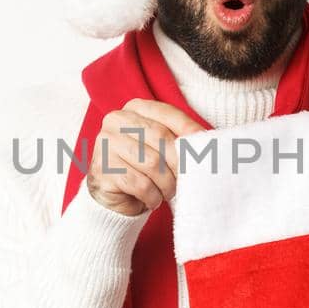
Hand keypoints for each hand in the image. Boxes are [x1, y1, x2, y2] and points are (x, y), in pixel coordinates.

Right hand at [86, 98, 205, 215]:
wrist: (115, 196)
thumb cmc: (144, 168)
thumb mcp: (162, 148)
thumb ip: (179, 139)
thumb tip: (206, 140)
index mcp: (134, 108)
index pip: (167, 113)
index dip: (189, 129)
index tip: (206, 145)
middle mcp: (116, 120)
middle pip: (161, 138)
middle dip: (179, 163)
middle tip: (186, 179)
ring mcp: (106, 143)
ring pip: (152, 164)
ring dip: (167, 184)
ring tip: (168, 191)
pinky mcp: (102, 168)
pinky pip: (139, 184)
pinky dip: (152, 196)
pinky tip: (152, 199)